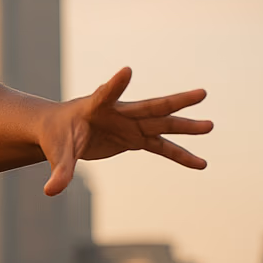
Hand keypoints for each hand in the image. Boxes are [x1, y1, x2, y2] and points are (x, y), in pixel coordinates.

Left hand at [40, 67, 212, 196]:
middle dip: (176, 101)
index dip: (115, 84)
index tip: (127, 71)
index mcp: (95, 107)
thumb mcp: (57, 153)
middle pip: (150, 106)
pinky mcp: (136, 138)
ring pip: (163, 124)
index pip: (105, 93)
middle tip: (202, 93)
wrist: (61, 131)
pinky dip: (180, 156)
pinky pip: (163, 147)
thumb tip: (51, 192)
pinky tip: (201, 164)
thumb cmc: (56, 136)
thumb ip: (60, 170)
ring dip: (186, 127)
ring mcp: (131, 124)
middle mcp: (119, 112)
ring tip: (211, 126)